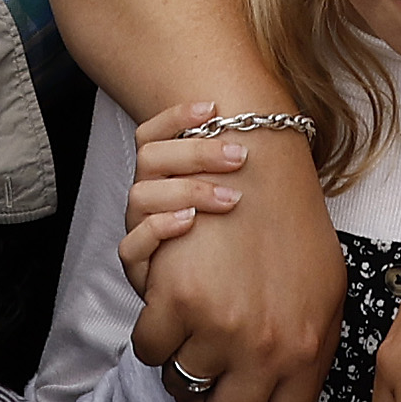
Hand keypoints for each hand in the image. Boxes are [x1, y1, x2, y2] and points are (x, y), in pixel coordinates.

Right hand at [115, 100, 272, 286]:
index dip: (176, 116)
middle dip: (196, 152)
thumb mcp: (227, 197)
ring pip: (141, 195)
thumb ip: (232, 168)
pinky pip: (133, 244)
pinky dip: (161, 229)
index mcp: (162, 175)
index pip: (152, 134)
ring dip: (188, 190)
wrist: (208, 293)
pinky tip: (189, 223)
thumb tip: (267, 135)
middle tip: (238, 157)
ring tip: (227, 198)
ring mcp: (139, 229)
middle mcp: (147, 197)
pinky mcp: (138, 266)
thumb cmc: (221, 238)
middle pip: (151, 157)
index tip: (212, 108)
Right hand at [130, 121, 341, 401]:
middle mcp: (267, 350)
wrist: (259, 155)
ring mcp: (221, 329)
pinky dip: (152, 333)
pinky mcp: (177, 300)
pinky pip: (149, 347)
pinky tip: (166, 305)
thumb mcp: (325, 292)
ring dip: (178, 369)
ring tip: (186, 337)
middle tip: (198, 401)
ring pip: (179, 384)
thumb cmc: (292, 222)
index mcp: (309, 352)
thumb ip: (310, 352)